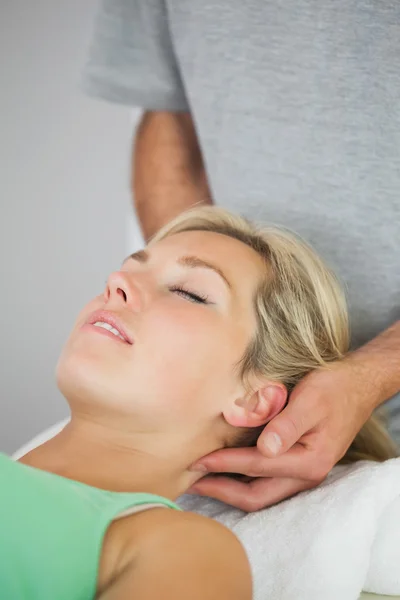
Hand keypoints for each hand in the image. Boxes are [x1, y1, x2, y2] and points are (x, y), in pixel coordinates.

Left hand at [189, 358, 377, 511]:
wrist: (357, 385)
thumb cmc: (334, 388)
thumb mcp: (311, 400)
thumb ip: (287, 424)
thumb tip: (265, 448)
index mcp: (310, 462)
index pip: (256, 466)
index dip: (224, 464)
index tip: (196, 460)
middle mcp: (307, 475)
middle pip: (256, 497)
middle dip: (221, 490)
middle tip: (190, 481)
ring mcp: (304, 474)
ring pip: (260, 494)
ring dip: (230, 489)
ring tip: (202, 480)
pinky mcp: (299, 465)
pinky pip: (266, 483)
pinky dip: (243, 480)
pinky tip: (226, 470)